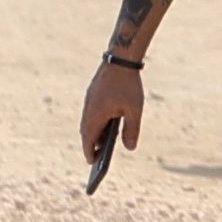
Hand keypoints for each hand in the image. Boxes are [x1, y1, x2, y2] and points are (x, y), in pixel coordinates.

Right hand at [78, 50, 145, 168]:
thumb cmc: (128, 85)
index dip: (89, 152)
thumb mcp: (134, 111)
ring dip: (93, 132)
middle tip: (97, 157)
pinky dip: (95, 121)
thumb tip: (130, 148)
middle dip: (91, 144)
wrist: (121, 58)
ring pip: (88, 121)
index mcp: (96, 115)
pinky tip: (105, 124)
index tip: (92, 163)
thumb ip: (131, 131)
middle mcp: (89, 108)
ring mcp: (89, 99)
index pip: (88, 139)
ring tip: (102, 143)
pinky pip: (91, 111)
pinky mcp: (92, 92)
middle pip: (86, 131)